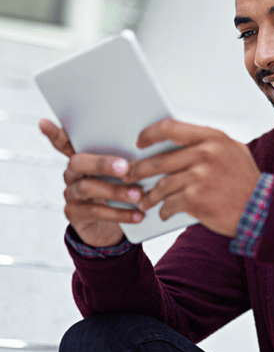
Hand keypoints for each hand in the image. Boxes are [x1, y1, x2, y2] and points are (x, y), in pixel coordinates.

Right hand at [39, 119, 144, 246]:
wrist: (112, 229)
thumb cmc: (121, 192)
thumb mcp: (125, 175)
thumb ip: (129, 160)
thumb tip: (151, 146)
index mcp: (84, 159)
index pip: (64, 143)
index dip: (54, 134)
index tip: (44, 122)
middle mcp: (73, 174)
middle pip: (78, 162)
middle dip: (102, 163)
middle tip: (126, 167)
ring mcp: (71, 194)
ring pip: (87, 188)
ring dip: (116, 191)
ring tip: (138, 196)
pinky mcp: (75, 214)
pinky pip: (95, 212)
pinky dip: (119, 214)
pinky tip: (138, 215)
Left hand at [126, 118, 260, 237]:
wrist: (261, 208)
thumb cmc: (246, 180)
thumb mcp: (234, 150)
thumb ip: (209, 142)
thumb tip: (178, 139)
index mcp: (212, 137)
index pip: (170, 128)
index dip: (150, 134)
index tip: (139, 142)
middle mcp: (205, 153)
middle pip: (159, 160)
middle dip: (139, 170)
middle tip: (129, 176)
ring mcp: (199, 176)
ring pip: (161, 184)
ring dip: (149, 195)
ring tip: (144, 200)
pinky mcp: (195, 199)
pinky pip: (169, 203)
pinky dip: (163, 210)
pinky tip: (162, 212)